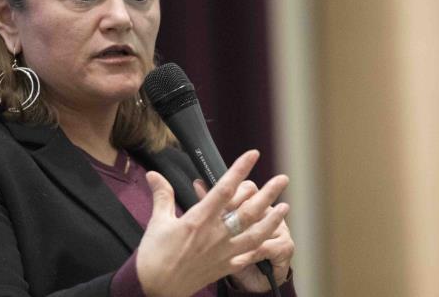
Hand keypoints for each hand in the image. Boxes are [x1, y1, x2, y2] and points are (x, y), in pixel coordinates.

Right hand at [135, 150, 289, 296]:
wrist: (154, 289)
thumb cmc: (154, 256)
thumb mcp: (157, 222)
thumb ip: (162, 195)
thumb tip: (154, 175)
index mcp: (199, 219)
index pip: (224, 189)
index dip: (240, 170)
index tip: (253, 155)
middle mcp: (215, 234)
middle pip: (249, 210)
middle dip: (268, 193)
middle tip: (282, 180)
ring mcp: (223, 252)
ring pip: (256, 233)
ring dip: (273, 220)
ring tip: (285, 207)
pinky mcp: (225, 267)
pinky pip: (249, 256)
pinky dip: (263, 247)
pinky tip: (273, 239)